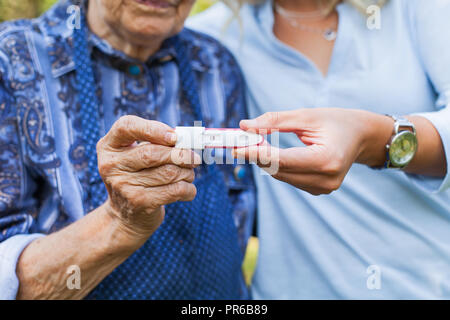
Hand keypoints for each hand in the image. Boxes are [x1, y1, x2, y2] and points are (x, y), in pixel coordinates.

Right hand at [97, 115, 199, 238]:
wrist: (125, 216)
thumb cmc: (138, 177)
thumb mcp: (137, 155)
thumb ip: (156, 142)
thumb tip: (185, 138)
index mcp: (109, 146)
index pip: (127, 126)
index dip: (153, 129)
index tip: (174, 137)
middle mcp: (111, 165)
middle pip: (152, 153)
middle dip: (180, 154)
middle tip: (194, 158)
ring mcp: (123, 185)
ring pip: (169, 172)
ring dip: (187, 172)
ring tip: (188, 174)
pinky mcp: (139, 203)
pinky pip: (175, 190)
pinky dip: (189, 188)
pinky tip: (187, 189)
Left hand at [233, 108, 392, 194]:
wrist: (362, 136)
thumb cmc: (336, 121)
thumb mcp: (306, 115)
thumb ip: (274, 121)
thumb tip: (245, 126)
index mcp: (326, 160)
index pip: (282, 160)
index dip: (256, 155)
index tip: (235, 148)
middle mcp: (326, 179)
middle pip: (279, 170)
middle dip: (257, 156)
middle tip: (239, 141)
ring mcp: (324, 188)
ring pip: (281, 176)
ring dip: (265, 161)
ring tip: (255, 144)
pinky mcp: (320, 190)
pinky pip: (290, 179)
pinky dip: (278, 167)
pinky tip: (273, 154)